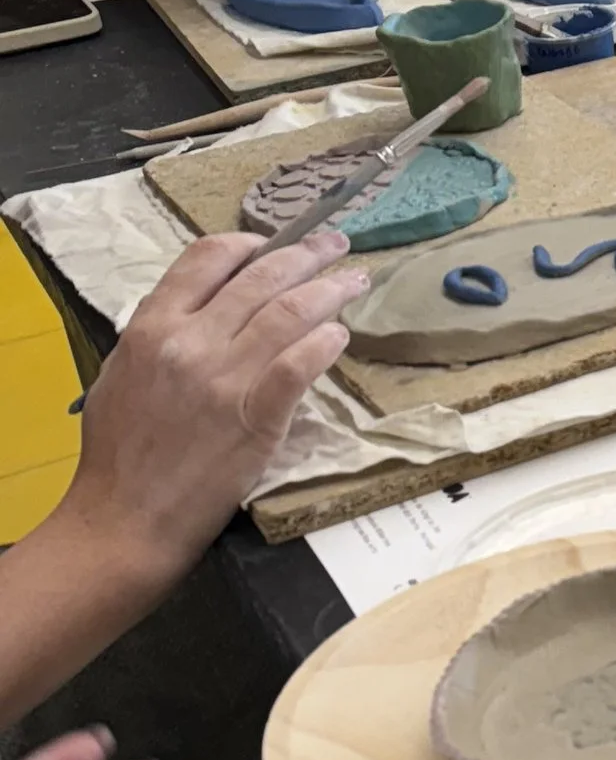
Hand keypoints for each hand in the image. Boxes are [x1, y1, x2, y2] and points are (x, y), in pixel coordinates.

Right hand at [66, 228, 369, 578]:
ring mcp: (225, 379)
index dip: (248, 243)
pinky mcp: (257, 418)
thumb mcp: (122, 374)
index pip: (207, 258)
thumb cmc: (118, 452)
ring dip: (330, 291)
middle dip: (306, 254)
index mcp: (152, 327)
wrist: (124, 517)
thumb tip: (201, 308)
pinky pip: (300, 365)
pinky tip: (340, 335)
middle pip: (261, 278)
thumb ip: (160, 335)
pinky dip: (325, 343)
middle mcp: (190, 343)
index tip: (274, 243)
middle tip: (336, 245)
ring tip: (353, 282)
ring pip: (290, 313)